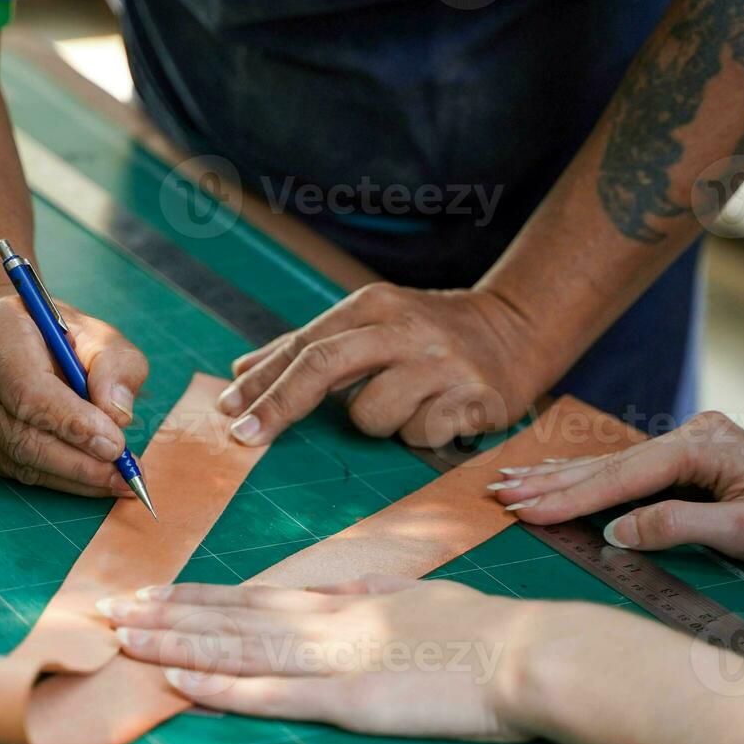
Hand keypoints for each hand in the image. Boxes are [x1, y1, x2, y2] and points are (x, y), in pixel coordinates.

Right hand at [0, 288, 147, 495]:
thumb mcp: (98, 336)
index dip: (72, 424)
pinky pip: (8, 472)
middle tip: (123, 476)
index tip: (116, 445)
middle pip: (18, 436)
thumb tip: (117, 417)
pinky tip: (82, 474)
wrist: (2, 335)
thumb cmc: (56, 336)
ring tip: (114, 479)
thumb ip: (116, 367)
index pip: (27, 390)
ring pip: (15, 462)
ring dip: (70, 478)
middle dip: (77, 463)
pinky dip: (52, 479)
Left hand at [97, 576, 602, 741]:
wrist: (530, 654)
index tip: (154, 590)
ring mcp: (333, 658)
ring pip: (236, 645)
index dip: (198, 595)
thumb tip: (349, 582)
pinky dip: (219, 683)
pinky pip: (270, 691)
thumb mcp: (426, 593)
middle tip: (107, 607)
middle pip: (230, 615)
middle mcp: (327, 621)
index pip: (254, 596)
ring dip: (174, 639)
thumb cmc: (487, 630)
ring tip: (122, 634)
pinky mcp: (348, 699)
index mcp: (346, 600)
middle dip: (164, 612)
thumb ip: (379, 590)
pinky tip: (177, 676)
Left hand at [215, 283, 545, 447]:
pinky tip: (438, 414)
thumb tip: (240, 369)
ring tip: (405, 405)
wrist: (516, 330)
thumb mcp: (370, 322)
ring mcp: (440, 364)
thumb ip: (308, 346)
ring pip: (371, 415)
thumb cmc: (427, 334)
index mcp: (373, 306)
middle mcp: (404, 329)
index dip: (261, 382)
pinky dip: (419, 434)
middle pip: (322, 367)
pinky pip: (420, 435)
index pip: (303, 346)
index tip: (226, 412)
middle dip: (277, 406)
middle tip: (245, 438)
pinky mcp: (474, 398)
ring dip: (376, 423)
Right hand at [490, 411, 743, 575]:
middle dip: (551, 482)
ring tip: (513, 482)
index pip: (622, 477)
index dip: (570, 498)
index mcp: (701, 445)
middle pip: (608, 464)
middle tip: (499, 493)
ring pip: (612, 465)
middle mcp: (692, 434)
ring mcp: (690, 444)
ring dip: (561, 478)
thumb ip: (679, 527)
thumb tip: (619, 531)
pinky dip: (589, 480)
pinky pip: (628, 472)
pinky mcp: (691, 460)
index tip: (525, 510)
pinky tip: (558, 479)